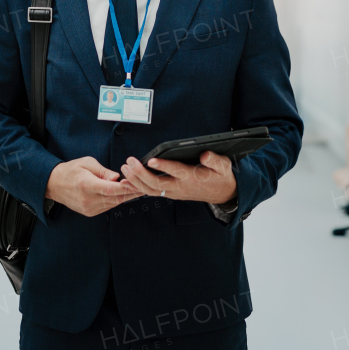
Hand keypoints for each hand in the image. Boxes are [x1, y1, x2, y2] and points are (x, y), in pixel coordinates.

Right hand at [44, 157, 144, 216]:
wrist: (54, 184)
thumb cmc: (71, 170)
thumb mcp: (87, 163)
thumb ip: (103, 171)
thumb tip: (117, 178)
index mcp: (86, 185)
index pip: (110, 189)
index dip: (125, 187)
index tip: (137, 183)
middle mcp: (88, 199)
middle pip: (115, 198)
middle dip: (131, 192)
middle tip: (144, 186)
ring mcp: (89, 208)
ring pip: (113, 203)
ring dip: (126, 197)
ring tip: (139, 189)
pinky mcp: (90, 212)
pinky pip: (108, 206)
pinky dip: (117, 200)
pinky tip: (125, 194)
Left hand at [119, 150, 236, 204]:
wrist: (223, 194)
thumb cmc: (221, 176)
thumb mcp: (224, 166)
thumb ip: (215, 160)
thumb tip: (205, 155)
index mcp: (192, 177)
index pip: (176, 171)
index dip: (164, 166)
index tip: (151, 160)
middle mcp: (180, 187)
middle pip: (157, 183)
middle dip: (141, 173)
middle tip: (129, 162)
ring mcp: (174, 192)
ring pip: (151, 190)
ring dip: (136, 181)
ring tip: (124, 168)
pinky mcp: (170, 193)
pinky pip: (151, 192)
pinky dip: (138, 188)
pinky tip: (126, 182)